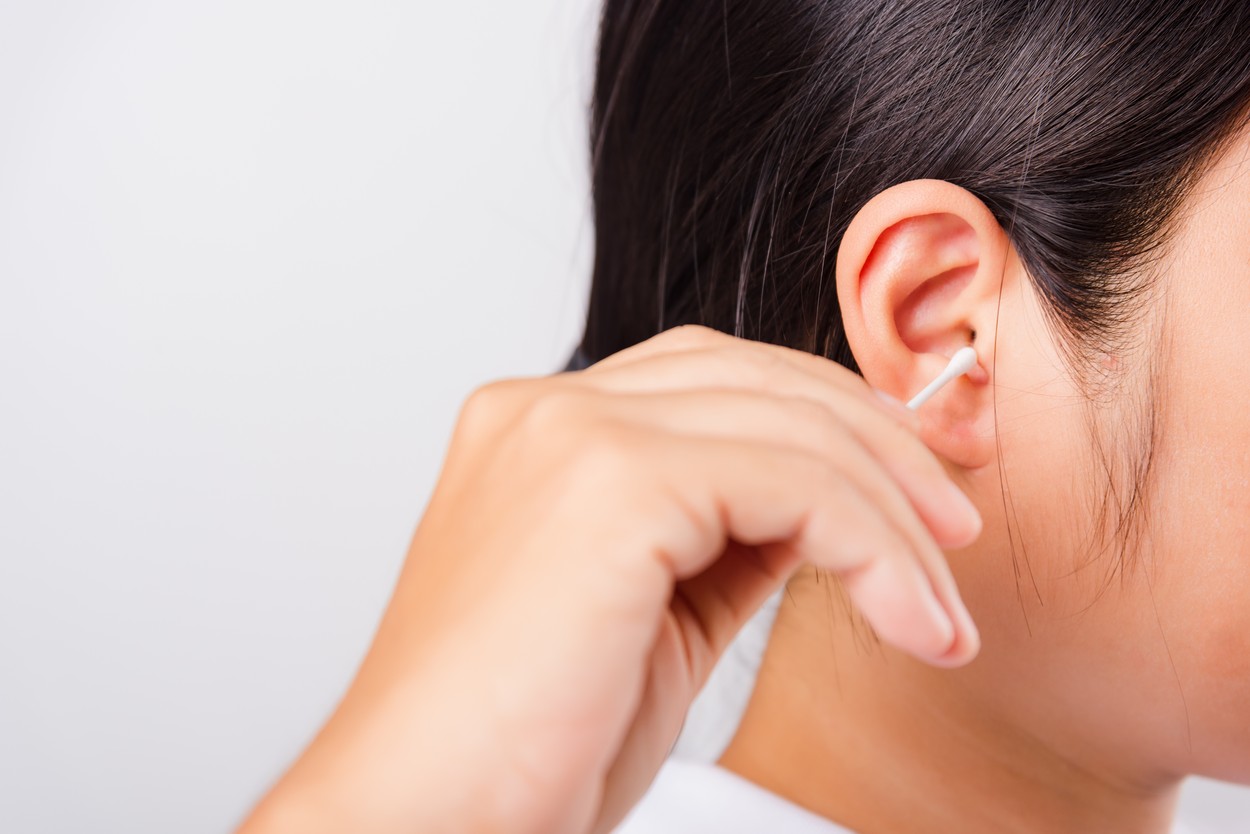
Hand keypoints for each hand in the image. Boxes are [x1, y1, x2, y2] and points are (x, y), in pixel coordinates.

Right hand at [236, 324, 981, 833]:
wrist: (426, 819)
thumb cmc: (525, 746)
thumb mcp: (654, 616)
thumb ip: (728, 538)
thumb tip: (829, 509)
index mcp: (539, 428)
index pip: (714, 376)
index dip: (829, 415)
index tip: (915, 482)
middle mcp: (546, 409)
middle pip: (760, 378)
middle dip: (880, 444)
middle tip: (955, 526)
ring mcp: (570, 433)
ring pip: (791, 426)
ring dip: (894, 513)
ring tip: (942, 604)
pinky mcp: (611, 481)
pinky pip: (795, 483)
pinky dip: (873, 547)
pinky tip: (910, 619)